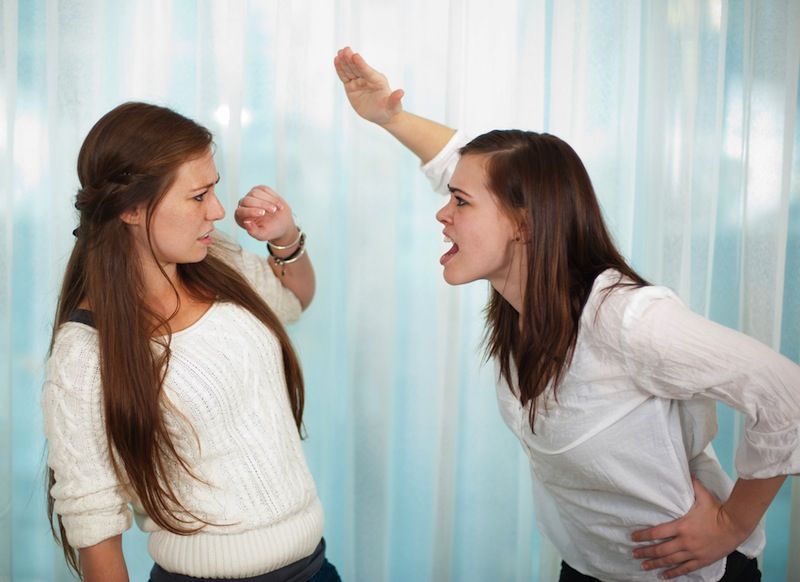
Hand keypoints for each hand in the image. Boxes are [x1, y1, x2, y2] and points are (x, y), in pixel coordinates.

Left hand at [234, 186, 295, 242]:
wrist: (282, 223)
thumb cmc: (270, 230)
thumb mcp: (263, 235)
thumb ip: (253, 232)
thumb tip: (246, 222)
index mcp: (241, 217)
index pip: (240, 211)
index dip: (251, 211)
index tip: (263, 213)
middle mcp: (243, 205)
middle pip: (247, 200)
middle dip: (261, 204)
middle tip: (273, 210)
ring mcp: (251, 196)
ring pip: (255, 193)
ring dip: (268, 200)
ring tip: (276, 209)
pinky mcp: (260, 190)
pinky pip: (264, 189)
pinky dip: (273, 197)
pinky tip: (278, 205)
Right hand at [334, 46, 403, 124]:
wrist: (383, 114)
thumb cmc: (390, 109)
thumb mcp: (394, 107)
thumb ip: (395, 99)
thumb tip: (401, 92)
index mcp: (378, 81)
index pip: (368, 71)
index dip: (361, 64)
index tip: (355, 55)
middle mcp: (368, 79)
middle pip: (358, 68)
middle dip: (351, 60)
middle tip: (345, 50)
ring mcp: (359, 82)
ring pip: (350, 71)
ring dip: (344, 62)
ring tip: (339, 53)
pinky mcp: (351, 87)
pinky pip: (345, 77)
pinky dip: (340, 69)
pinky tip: (336, 60)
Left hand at [631, 477, 747, 578]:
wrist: (735, 526)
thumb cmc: (717, 510)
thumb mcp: (703, 495)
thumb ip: (692, 484)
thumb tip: (687, 470)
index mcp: (681, 526)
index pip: (657, 532)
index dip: (643, 535)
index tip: (633, 537)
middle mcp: (685, 541)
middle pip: (660, 549)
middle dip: (645, 552)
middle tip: (634, 554)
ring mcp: (693, 553)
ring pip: (670, 560)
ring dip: (655, 563)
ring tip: (644, 566)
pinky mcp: (701, 560)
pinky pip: (684, 569)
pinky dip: (673, 573)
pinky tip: (663, 576)